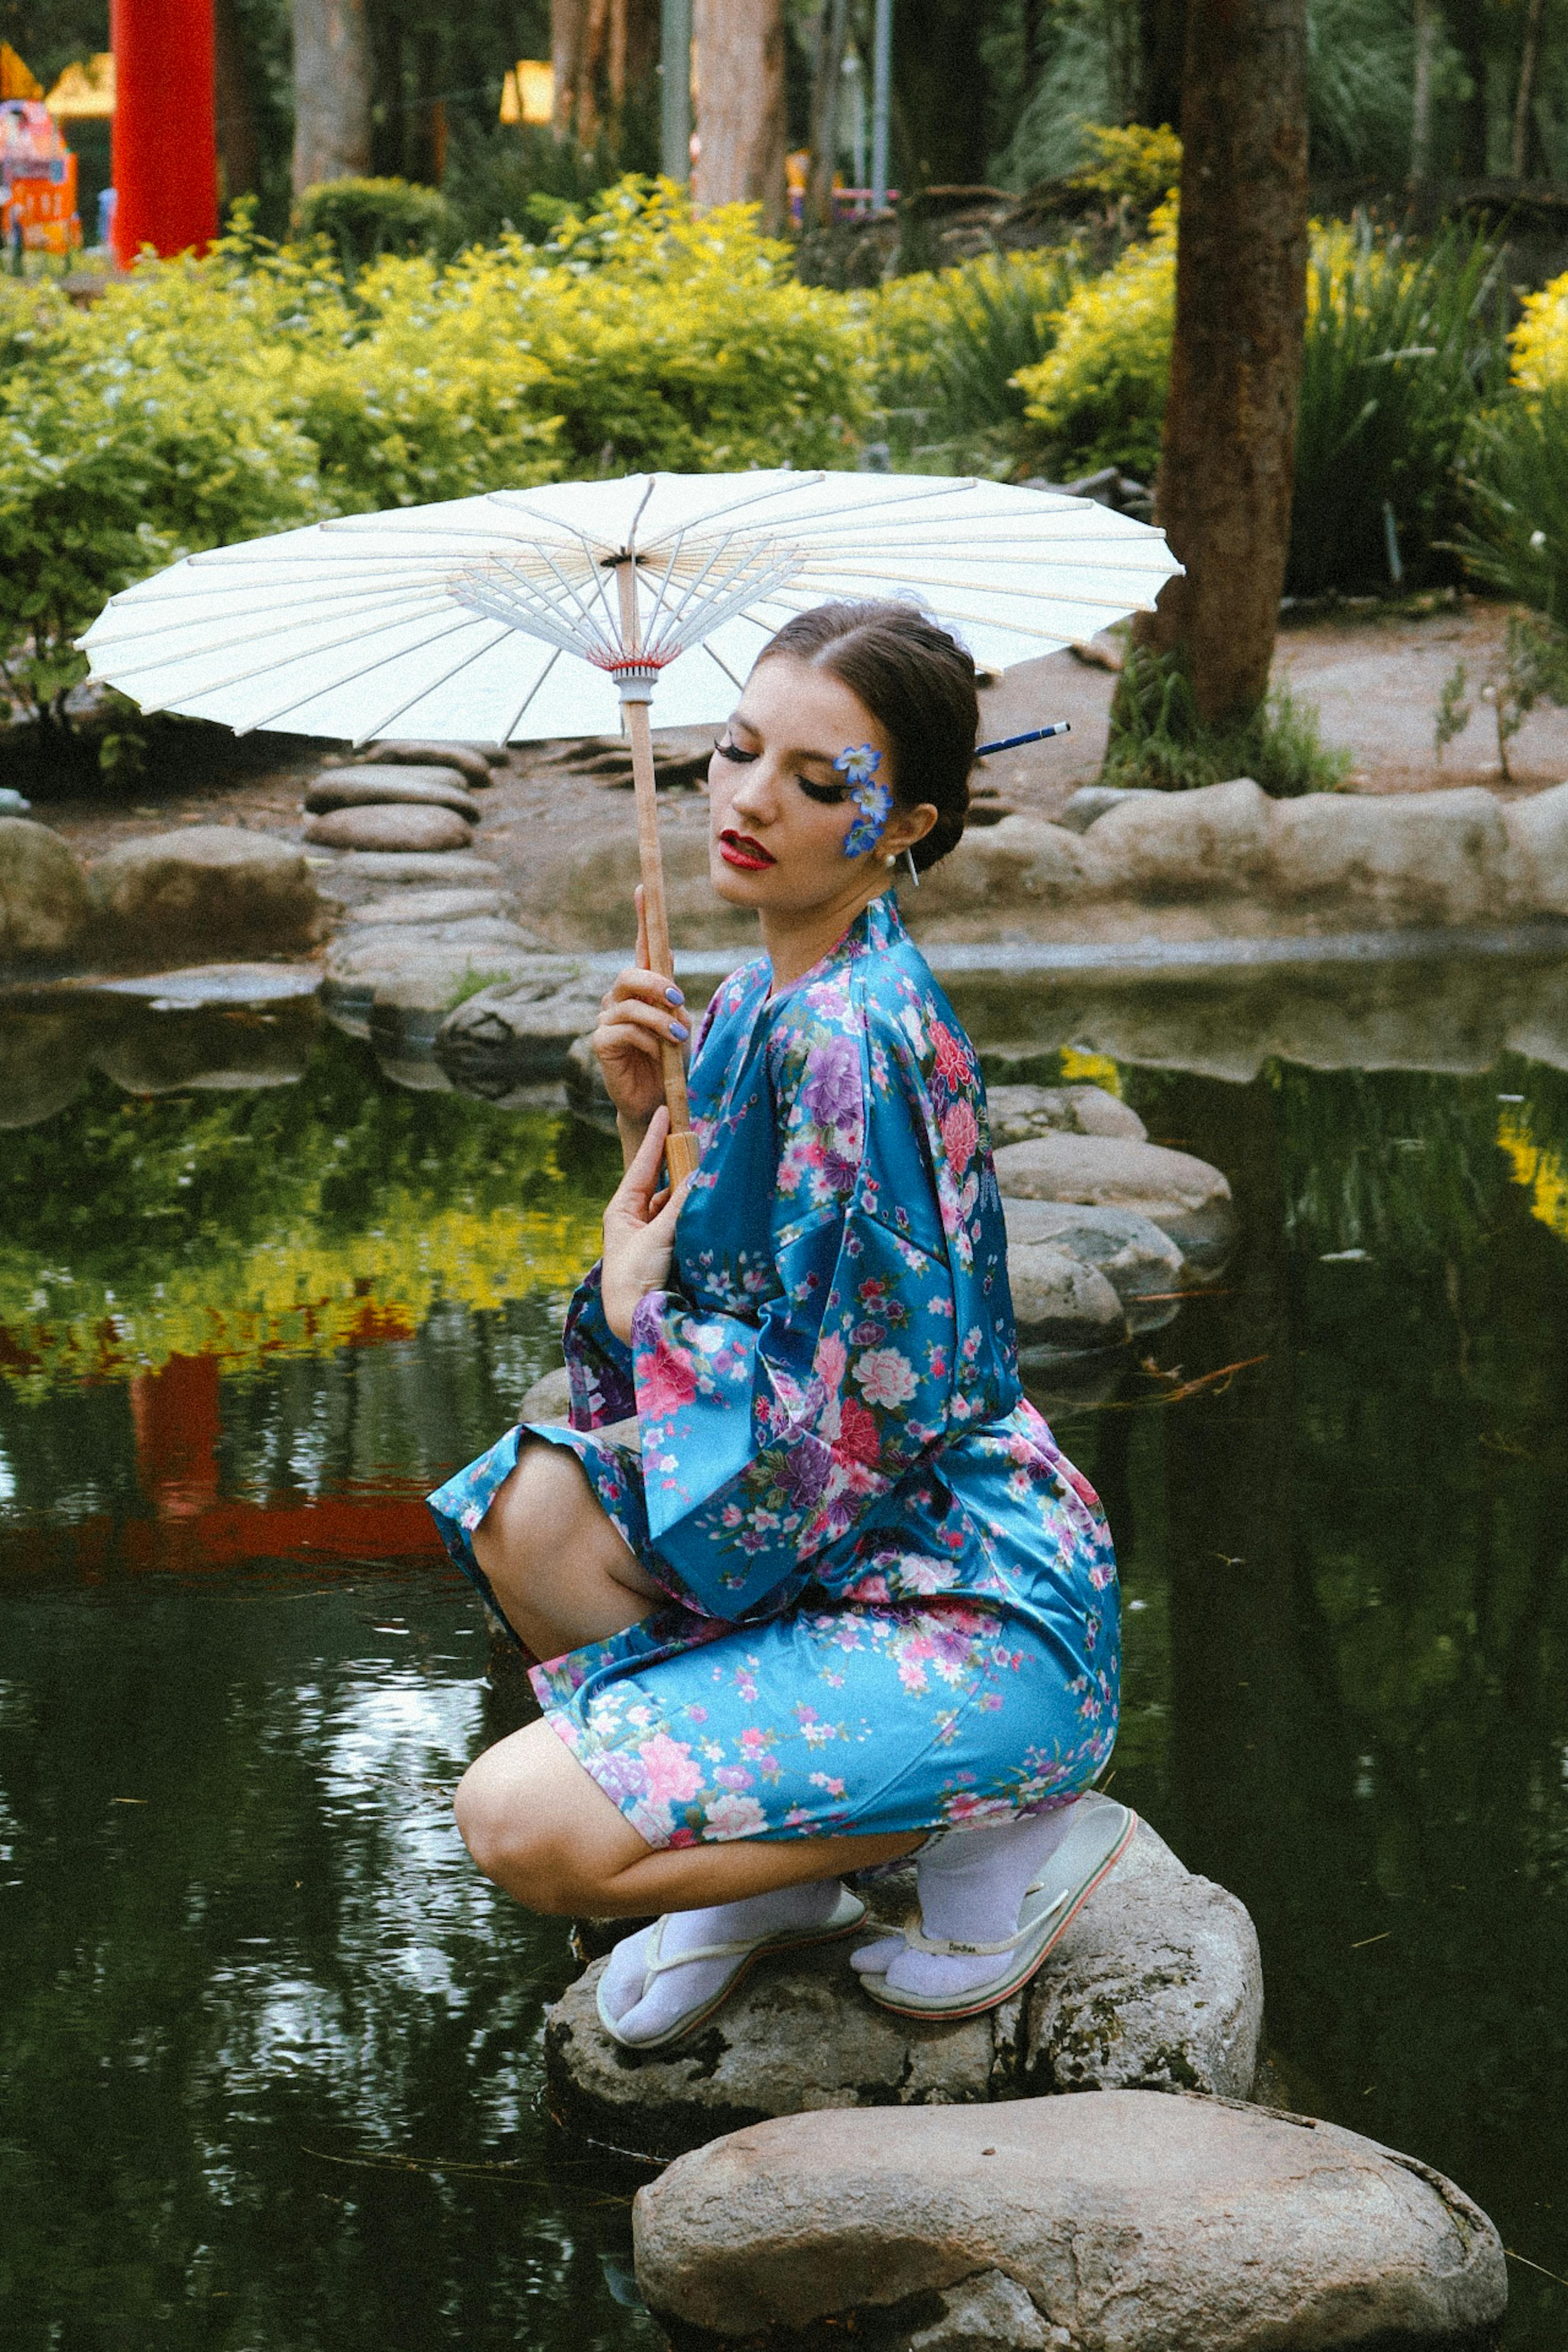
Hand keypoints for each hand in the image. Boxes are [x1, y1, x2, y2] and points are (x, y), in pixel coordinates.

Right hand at [592, 886, 688, 1135]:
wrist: (655, 1100)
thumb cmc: (669, 1061)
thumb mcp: (678, 1026)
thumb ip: (672, 1005)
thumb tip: (670, 990)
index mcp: (640, 990)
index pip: (640, 949)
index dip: (641, 918)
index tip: (643, 889)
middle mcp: (618, 999)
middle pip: (630, 973)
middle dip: (657, 983)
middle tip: (677, 1001)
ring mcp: (606, 1019)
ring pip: (632, 1005)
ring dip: (660, 1021)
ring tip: (678, 1037)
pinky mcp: (601, 1042)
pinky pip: (627, 1031)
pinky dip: (649, 1042)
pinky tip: (658, 1055)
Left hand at [601, 1108, 692, 1343]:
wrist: (635, 1317)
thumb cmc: (634, 1273)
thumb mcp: (657, 1233)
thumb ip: (681, 1205)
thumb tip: (702, 1176)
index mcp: (621, 1210)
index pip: (641, 1165)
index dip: (656, 1139)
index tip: (665, 1112)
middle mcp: (637, 1220)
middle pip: (662, 1185)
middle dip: (681, 1168)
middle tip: (700, 1143)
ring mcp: (654, 1237)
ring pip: (677, 1206)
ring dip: (692, 1195)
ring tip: (712, 1175)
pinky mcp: (670, 1253)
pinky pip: (686, 1226)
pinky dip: (697, 1216)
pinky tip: (712, 1206)